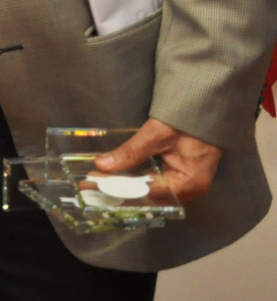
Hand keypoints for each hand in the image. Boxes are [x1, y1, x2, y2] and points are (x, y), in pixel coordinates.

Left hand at [95, 117, 221, 202]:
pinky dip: (139, 179)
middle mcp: (191, 189)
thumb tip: (102, 165)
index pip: (150, 194)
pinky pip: (158, 181)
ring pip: (153, 190)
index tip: (98, 187)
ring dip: (129, 185)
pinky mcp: (182, 173)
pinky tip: (120, 177)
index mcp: (189, 183)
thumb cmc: (186, 120)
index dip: (123, 191)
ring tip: (102, 182)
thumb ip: (130, 152)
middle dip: (123, 190)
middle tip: (94, 186)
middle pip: (151, 196)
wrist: (206, 105)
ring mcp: (188, 182)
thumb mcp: (156, 135)